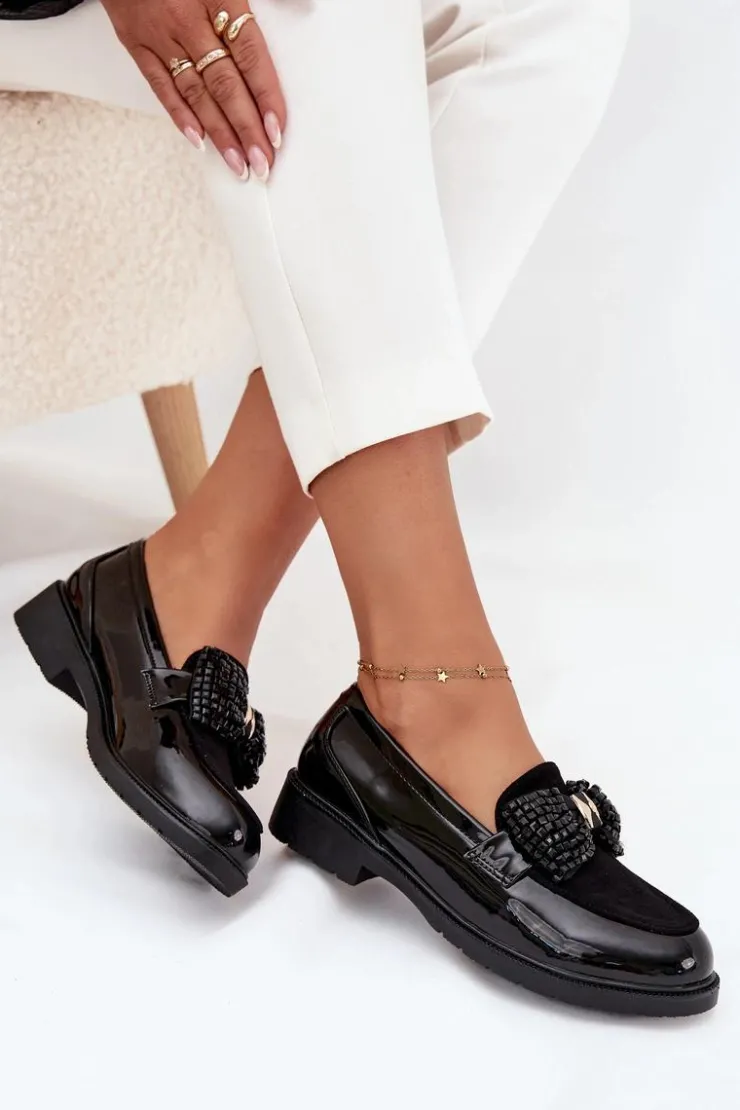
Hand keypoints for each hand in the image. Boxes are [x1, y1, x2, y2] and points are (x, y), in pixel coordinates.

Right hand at [101, 1, 284, 180]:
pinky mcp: (135, 42)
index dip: (265, 95)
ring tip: (238, 165)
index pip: (250, 54)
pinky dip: (180, 116)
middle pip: (225, 83)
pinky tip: (199, 141)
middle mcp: (188, 20)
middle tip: (263, 163)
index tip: (278, 130)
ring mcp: (159, 34)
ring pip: (196, 93)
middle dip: (246, 129)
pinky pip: (160, 86)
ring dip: (219, 134)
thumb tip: (305, 9)